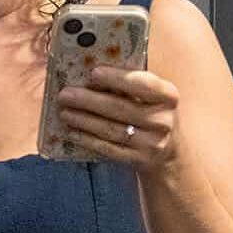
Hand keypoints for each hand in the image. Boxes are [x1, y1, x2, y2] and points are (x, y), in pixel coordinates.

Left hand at [54, 65, 179, 169]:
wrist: (169, 153)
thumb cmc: (151, 113)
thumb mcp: (152, 97)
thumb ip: (130, 84)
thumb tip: (90, 74)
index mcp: (168, 96)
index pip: (143, 84)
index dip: (118, 78)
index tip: (93, 72)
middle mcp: (163, 120)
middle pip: (121, 108)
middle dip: (89, 100)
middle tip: (65, 94)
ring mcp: (152, 143)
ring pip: (111, 129)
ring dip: (83, 120)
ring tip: (63, 112)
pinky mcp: (138, 160)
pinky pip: (108, 149)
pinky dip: (87, 139)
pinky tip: (71, 132)